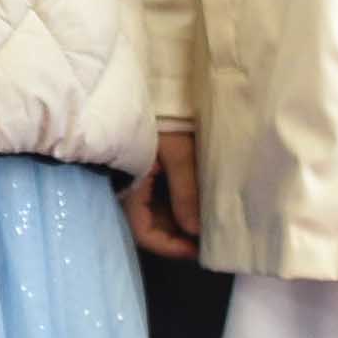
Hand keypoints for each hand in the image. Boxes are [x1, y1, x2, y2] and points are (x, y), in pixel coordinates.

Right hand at [126, 127, 202, 260]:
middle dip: (178, 236)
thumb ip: (186, 193)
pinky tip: (197, 203)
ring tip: (208, 223)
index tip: (199, 250)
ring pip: (154, 213)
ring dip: (178, 221)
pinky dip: (175, 205)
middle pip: (150, 226)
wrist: (153, 87)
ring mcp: (133, 180)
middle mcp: (126, 189)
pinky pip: (156, 197)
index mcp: (129, 188)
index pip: (145, 233)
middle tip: (210, 239)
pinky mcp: (142, 170)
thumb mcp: (178, 154)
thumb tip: (195, 231)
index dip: (171, 247)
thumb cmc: (161, 119)